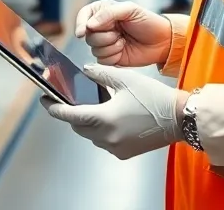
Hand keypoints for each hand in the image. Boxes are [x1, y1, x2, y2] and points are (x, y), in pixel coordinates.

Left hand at [42, 65, 184, 159]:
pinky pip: (104, 141)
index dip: (54, 108)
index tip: (45, 101)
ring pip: (91, 135)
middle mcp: (107, 138)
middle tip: (70, 99)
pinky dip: (101, 130)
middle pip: (78, 126)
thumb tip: (84, 71)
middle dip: (72, 113)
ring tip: (94, 105)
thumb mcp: (125, 79)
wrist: (179, 119)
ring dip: (88, 121)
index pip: (69, 115)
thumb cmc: (154, 98)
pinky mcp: (124, 152)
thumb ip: (100, 74)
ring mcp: (115, 148)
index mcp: (104, 119)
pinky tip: (110, 116)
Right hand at [74, 0, 173, 67]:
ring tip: (124, 41)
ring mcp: (105, 43)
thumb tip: (90, 24)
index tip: (83, 31)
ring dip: (110, 47)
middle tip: (119, 33)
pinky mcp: (110, 57)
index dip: (81, 24)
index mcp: (104, 12)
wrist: (162, 42)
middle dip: (104, 36)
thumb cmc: (148, 22)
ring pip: (94, 49)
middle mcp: (102, 28)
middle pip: (88, 36)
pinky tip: (123, 50)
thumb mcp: (130, 9)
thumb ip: (108, 13)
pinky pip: (101, 61)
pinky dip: (113, 57)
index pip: (84, 15)